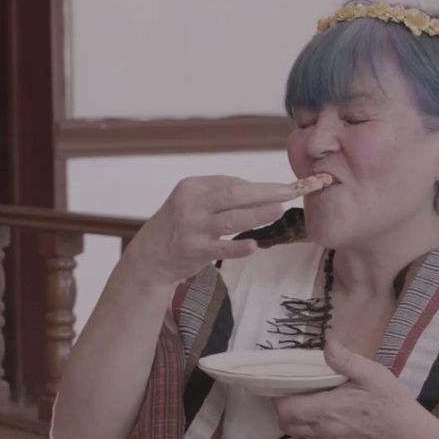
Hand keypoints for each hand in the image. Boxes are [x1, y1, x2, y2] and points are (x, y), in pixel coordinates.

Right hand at [120, 176, 297, 286]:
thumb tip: (260, 191)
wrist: (150, 256)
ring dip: (257, 215)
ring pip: (230, 220)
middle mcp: (190, 204)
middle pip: (232, 195)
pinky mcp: (195, 251)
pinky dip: (238, 248)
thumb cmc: (180, 224)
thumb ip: (220, 195)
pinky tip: (254, 245)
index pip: (229, 183)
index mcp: (192, 187)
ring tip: (278, 211)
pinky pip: (221, 248)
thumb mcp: (192, 202)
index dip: (256, 187)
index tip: (279, 189)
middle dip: (263, 193)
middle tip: (288, 193)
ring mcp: (192, 228)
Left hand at [273, 340, 438, 438]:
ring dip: (295, 417)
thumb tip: (326, 344)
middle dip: (282, 407)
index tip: (283, 380)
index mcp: (327, 410)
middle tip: (291, 388)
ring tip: (305, 398)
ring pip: (298, 432)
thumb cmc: (392, 403)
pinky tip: (322, 411)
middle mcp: (323, 429)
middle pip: (286, 423)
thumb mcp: (372, 374)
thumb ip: (346, 360)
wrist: (411, 438)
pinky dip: (308, 426)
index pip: (286, 409)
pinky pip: (312, 438)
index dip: (278, 396)